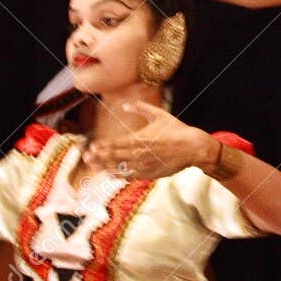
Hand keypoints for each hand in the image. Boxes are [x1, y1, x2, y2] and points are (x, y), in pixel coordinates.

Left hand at [82, 102, 211, 180]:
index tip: (92, 146)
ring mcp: (145, 166)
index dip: (103, 146)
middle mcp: (140, 154)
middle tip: (87, 158)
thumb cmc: (177, 130)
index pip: (116, 144)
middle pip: (115, 157)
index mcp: (140, 139)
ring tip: (94, 168)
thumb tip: (125, 105)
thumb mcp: (159, 114)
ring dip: (106, 168)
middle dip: (99, 157)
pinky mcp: (151, 174)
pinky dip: (121, 176)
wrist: (193, 148)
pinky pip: (132, 176)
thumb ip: (140, 108)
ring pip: (121, 168)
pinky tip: (112, 175)